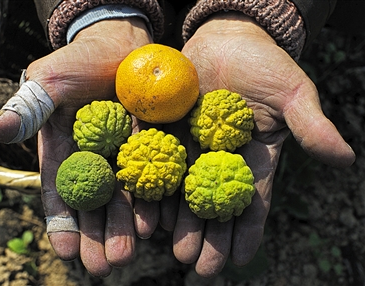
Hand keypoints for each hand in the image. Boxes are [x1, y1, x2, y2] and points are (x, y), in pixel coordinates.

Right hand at [0, 18, 152, 276]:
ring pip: (125, 197)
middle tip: (105, 265)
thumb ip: (30, 108)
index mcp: (66, 151)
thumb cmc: (80, 60)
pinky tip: (157, 222)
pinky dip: (154, 199)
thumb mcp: (53, 80)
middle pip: (96, 204)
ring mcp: (126, 156)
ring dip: (126, 227)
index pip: (62, 192)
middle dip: (98, 235)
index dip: (63, 222)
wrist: (122, 44)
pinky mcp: (154, 146)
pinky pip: (154, 176)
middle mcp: (96, 161)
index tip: (68, 252)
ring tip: (128, 252)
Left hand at [172, 12, 355, 276]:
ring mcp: (188, 147)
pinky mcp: (163, 130)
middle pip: (211, 204)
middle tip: (196, 264)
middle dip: (205, 235)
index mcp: (249, 159)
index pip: (249, 202)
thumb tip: (345, 158)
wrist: (227, 40)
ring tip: (169, 245)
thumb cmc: (264, 66)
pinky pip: (154, 161)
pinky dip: (149, 184)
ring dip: (174, 219)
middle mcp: (216, 160)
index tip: (237, 260)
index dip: (245, 232)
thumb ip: (311, 126)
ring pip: (180, 190)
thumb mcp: (293, 94)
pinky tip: (144, 209)